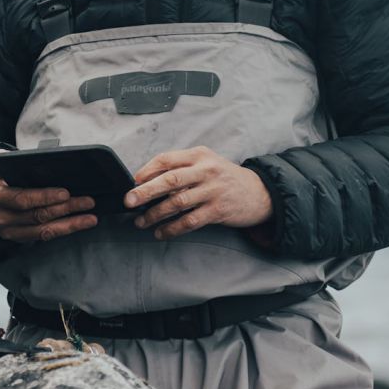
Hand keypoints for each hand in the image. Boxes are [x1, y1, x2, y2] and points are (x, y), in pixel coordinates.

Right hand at [0, 150, 97, 241]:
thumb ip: (4, 160)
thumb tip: (20, 157)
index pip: (22, 199)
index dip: (44, 197)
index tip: (65, 193)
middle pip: (37, 215)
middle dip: (65, 208)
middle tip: (87, 201)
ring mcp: (8, 231)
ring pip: (44, 230)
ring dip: (70, 224)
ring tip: (90, 217)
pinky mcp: (19, 238)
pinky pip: (44, 236)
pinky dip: (64, 230)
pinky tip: (80, 223)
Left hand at [124, 146, 271, 239]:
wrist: (259, 192)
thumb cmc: (224, 177)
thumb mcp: (205, 163)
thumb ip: (181, 168)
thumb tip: (146, 180)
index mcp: (199, 155)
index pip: (167, 159)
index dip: (146, 170)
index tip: (132, 181)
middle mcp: (205, 170)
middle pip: (170, 180)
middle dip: (145, 191)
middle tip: (128, 201)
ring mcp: (212, 191)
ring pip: (177, 203)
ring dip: (155, 214)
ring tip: (141, 222)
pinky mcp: (218, 211)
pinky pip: (189, 221)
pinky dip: (172, 229)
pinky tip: (161, 232)